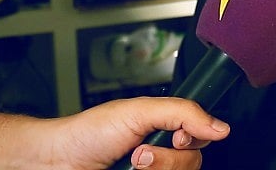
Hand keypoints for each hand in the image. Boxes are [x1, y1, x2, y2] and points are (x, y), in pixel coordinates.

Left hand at [35, 96, 229, 169]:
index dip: (194, 139)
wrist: (56, 161)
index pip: (201, 139)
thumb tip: (220, 127)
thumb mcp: (138, 111)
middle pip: (193, 165)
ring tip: (129, 165)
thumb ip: (181, 112)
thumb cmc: (88, 134)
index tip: (177, 137)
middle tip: (140, 153)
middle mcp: (161, 157)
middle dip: (168, 160)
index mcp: (165, 131)